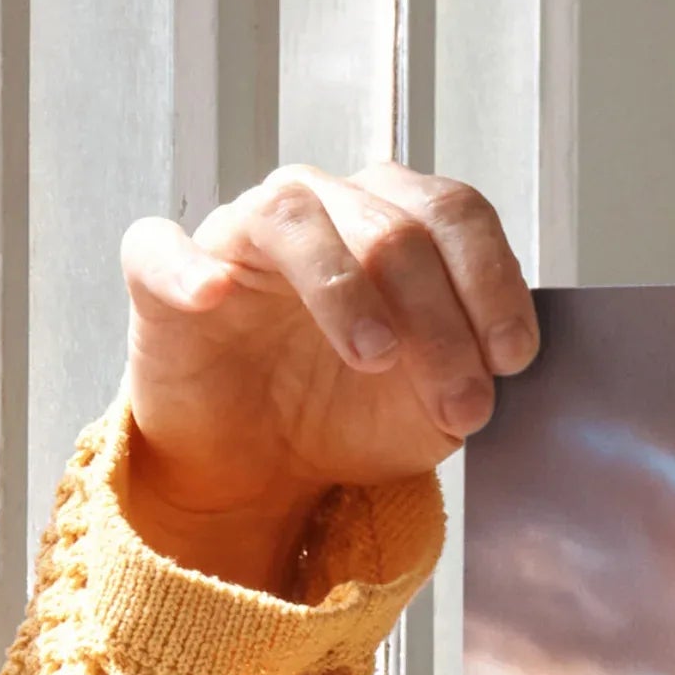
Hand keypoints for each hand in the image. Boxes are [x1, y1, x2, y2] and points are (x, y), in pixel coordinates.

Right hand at [115, 165, 536, 592]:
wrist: (263, 466)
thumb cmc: (348, 413)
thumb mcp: (434, 406)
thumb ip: (472, 371)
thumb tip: (501, 362)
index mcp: (394, 222)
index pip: (454, 214)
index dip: (492, 280)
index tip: (513, 358)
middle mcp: (321, 208)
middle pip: (392, 226)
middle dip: (439, 321)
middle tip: (460, 403)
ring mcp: (240, 234)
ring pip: (294, 218)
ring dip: (345, 289)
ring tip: (375, 357)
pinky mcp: (163, 275)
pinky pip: (161, 248)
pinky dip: (188, 267)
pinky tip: (214, 295)